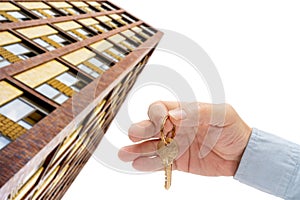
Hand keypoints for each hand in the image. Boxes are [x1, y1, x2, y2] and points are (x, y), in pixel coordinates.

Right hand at [118, 101, 251, 175]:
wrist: (242, 154)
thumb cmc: (233, 129)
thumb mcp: (221, 114)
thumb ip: (198, 112)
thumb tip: (174, 114)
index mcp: (183, 112)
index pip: (161, 109)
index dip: (155, 115)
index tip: (156, 122)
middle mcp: (175, 128)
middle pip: (151, 127)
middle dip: (140, 131)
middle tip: (134, 137)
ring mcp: (175, 145)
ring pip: (151, 146)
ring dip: (137, 150)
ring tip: (125, 154)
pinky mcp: (177, 161)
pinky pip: (160, 162)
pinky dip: (149, 164)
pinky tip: (138, 164)